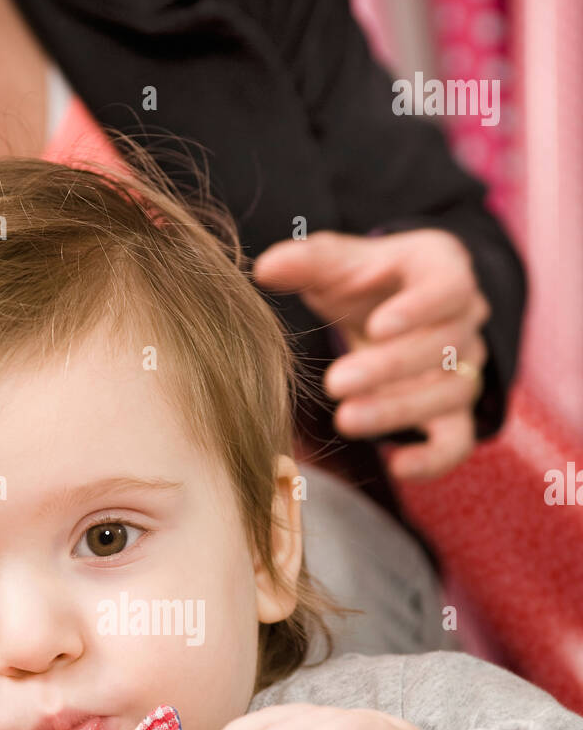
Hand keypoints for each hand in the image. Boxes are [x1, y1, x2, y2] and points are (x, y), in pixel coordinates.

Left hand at [252, 228, 490, 479]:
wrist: (383, 311)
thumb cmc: (362, 282)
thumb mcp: (338, 264)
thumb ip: (308, 262)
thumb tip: (265, 268)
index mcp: (444, 267)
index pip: (449, 286)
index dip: (419, 309)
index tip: (376, 328)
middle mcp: (466, 318)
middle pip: (444, 346)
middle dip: (389, 367)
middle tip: (336, 383)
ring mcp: (465, 367)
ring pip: (450, 393)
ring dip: (398, 411)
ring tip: (345, 420)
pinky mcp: (454, 412)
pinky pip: (458, 440)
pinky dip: (433, 459)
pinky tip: (397, 467)